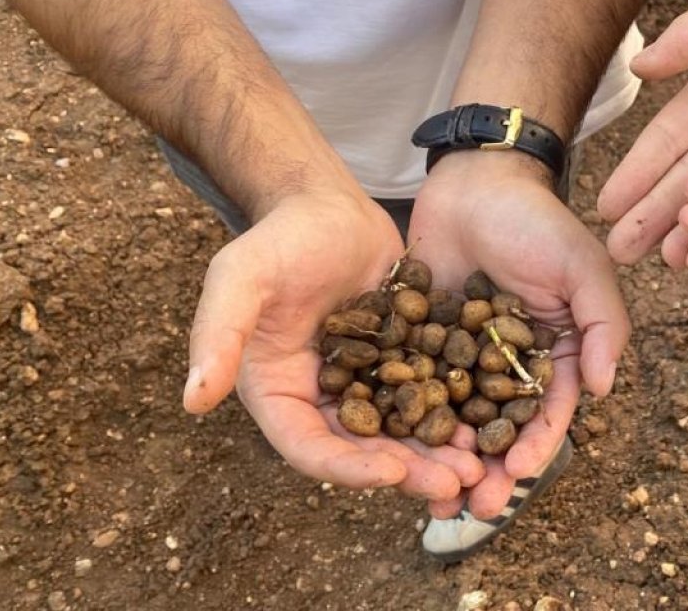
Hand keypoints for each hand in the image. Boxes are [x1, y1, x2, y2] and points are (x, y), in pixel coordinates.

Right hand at [183, 188, 484, 497]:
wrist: (325, 205)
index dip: (350, 467)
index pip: (310, 448)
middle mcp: (322, 399)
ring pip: (404, 431)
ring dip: (439, 451)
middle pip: (364, 451)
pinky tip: (495, 420)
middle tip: (454, 482)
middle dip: (409, 470)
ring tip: (482, 465)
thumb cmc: (276, 239)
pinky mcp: (403, 361)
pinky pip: (432, 395)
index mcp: (279, 394)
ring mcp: (366, 383)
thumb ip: (216, 334)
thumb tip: (192, 399)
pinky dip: (459, 412)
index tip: (394, 473)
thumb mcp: (239, 279)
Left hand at [408, 151, 628, 518]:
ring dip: (445, 464)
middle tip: (471, 510)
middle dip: (487, 474)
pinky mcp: (420, 344)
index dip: (534, 447)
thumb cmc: (537, 222)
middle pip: (499, 432)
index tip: (513, 474)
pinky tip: (389, 455)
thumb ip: (602, 325)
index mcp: (554, 357)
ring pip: (454, 423)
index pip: (548, 414)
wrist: (475, 180)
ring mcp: (462, 359)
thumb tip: (603, 390)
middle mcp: (508, 367)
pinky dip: (405, 424)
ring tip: (431, 502)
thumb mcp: (582, 268)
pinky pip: (412, 391)